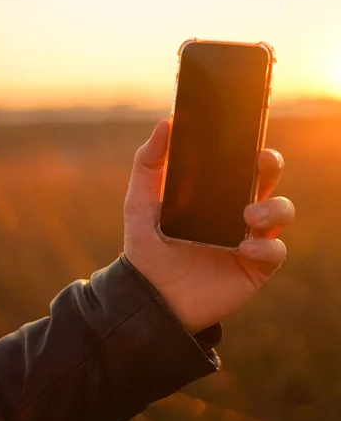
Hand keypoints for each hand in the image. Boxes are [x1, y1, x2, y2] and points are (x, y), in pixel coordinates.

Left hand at [124, 120, 294, 333]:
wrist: (150, 297)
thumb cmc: (146, 248)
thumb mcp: (139, 203)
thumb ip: (147, 164)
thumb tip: (165, 123)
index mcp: (214, 193)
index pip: (241, 163)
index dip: (252, 148)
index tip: (251, 139)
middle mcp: (236, 212)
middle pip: (268, 181)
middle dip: (271, 167)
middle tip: (260, 163)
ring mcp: (248, 238)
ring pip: (282, 212)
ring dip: (274, 207)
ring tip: (248, 215)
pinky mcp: (254, 267)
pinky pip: (275, 252)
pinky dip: (266, 247)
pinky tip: (244, 249)